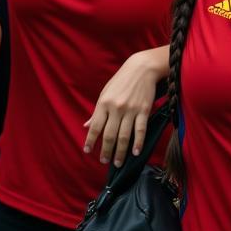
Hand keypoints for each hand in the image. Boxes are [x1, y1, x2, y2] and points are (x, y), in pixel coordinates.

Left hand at [84, 49, 165, 165]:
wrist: (143, 67)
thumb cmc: (122, 80)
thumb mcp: (105, 92)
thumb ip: (97, 111)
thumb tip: (86, 126)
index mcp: (104, 103)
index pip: (95, 127)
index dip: (90, 141)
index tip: (88, 151)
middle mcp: (116, 108)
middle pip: (109, 135)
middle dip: (106, 151)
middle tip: (104, 161)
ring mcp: (131, 110)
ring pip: (124, 136)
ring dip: (120, 152)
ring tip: (118, 162)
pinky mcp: (144, 110)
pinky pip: (140, 130)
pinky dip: (138, 142)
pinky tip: (136, 152)